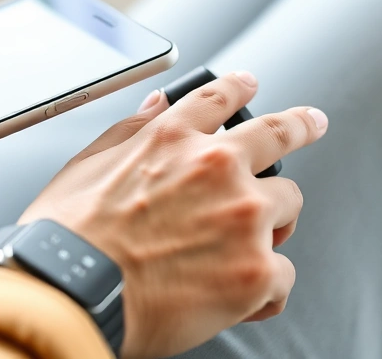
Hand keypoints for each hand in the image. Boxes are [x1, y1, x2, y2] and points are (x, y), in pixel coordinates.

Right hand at [20, 72, 327, 358]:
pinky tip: (240, 299)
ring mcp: (243, 217)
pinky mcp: (256, 272)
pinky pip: (283, 275)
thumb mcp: (87, 164)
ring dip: (273, 222)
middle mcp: (216, 167)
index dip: (239, 87)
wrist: (72, 294)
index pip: (218, 97)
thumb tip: (157, 104)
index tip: (251, 82)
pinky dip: (264, 288)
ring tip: (247, 247)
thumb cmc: (68, 236)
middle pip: (279, 134)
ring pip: (288, 206)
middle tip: (313, 122)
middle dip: (300, 125)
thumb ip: (130, 130)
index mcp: (172, 138)